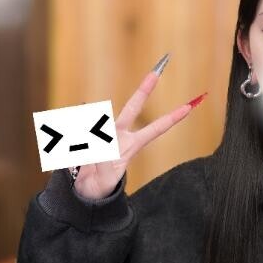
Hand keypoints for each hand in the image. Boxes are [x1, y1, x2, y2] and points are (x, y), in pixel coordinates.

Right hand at [72, 69, 205, 199]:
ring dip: (87, 136)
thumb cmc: (101, 186)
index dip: (172, 118)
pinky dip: (73, 143)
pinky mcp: (84, 132)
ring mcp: (102, 132)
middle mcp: (120, 134)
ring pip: (96, 120)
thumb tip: (101, 139)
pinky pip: (77, 131)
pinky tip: (74, 154)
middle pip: (133, 108)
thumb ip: (105, 159)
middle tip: (156, 72)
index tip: (190, 107)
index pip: (156, 129)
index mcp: (132, 146)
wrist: (85, 190)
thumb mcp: (107, 178)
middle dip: (144, 90)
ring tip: (86, 162)